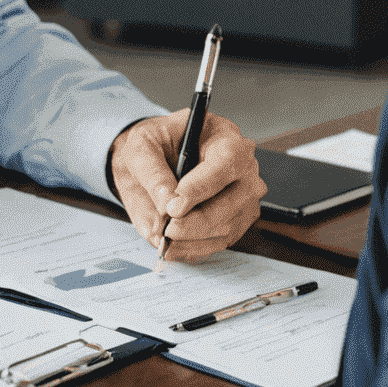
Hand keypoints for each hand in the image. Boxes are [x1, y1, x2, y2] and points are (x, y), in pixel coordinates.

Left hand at [109, 110, 265, 263]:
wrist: (157, 160)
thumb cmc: (156, 145)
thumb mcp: (142, 146)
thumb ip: (152, 172)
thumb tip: (166, 203)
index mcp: (225, 137)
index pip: (226, 162)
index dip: (201, 186)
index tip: (175, 205)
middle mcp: (244, 168)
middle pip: (231, 201)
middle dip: (194, 221)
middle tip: (164, 228)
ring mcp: (245, 197)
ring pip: (227, 226)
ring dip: (192, 239)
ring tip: (163, 237)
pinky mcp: (238, 221)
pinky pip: (221, 241)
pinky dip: (195, 248)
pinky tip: (173, 245)